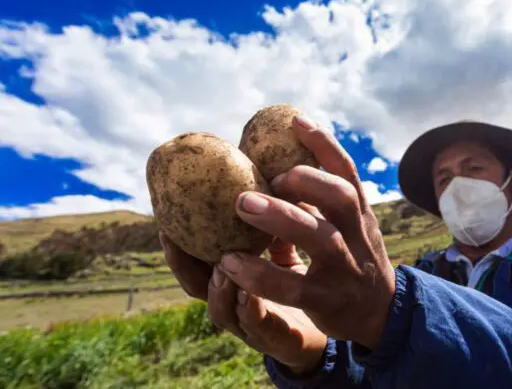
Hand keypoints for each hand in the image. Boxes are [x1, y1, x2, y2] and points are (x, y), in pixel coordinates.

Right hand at [161, 232, 327, 373]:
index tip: (166, 221)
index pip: (196, 262)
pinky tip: (249, 293)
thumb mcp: (285, 250)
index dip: (179, 245)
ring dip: (218, 287)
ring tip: (219, 265)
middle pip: (196, 287)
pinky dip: (249, 310)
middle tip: (173, 236)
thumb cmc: (302, 283)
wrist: (335, 324)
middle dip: (182, 263)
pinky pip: (257, 327)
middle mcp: (234, 302)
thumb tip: (269, 182)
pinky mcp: (276, 340)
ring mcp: (250, 325)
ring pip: (221, 310)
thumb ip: (273, 228)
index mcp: (232, 278)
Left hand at [218, 114, 395, 349]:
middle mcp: (356, 237)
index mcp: (359, 216)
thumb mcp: (348, 230)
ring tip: (243, 205)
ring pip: (321, 238)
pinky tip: (231, 263)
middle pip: (341, 198)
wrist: (382, 316)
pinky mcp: (326, 301)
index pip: (348, 172)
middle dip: (305, 180)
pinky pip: (293, 287)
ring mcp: (345, 269)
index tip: (295, 121)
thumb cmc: (352, 263)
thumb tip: (274, 172)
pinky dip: (262, 275)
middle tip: (267, 175)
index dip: (324, 144)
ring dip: (282, 218)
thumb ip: (320, 206)